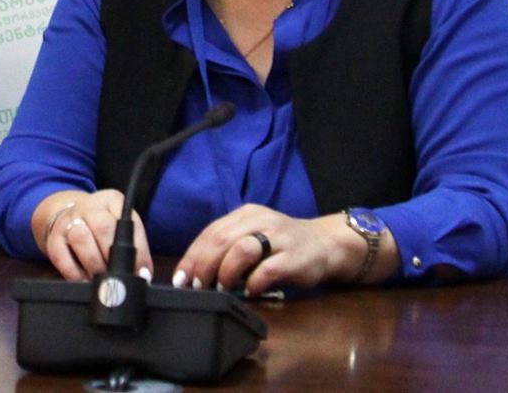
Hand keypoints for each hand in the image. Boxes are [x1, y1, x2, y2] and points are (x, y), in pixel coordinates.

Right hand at [34, 189, 153, 282]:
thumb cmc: (102, 226)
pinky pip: (62, 258)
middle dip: (114, 256)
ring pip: (81, 238)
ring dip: (94, 264)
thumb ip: (133, 247)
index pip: (128, 222)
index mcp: (111, 200)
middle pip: (103, 227)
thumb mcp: (120, 226)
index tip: (142, 272)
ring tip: (102, 279)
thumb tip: (142, 275)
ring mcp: (68, 220)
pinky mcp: (53, 239)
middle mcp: (89, 206)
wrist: (68, 215)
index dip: (138, 251)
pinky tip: (85, 280)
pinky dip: (75, 274)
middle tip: (120, 276)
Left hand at [173, 205, 354, 293]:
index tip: (181, 278)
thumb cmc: (283, 245)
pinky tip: (250, 291)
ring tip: (222, 288)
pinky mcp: (295, 257)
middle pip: (222, 238)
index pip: (211, 231)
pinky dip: (254, 282)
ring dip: (226, 272)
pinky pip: (268, 269)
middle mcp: (260, 221)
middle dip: (204, 265)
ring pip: (242, 249)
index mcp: (246, 215)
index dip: (193, 255)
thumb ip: (230, 249)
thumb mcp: (254, 238)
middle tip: (197, 286)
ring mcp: (279, 237)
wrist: (326, 244)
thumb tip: (197, 274)